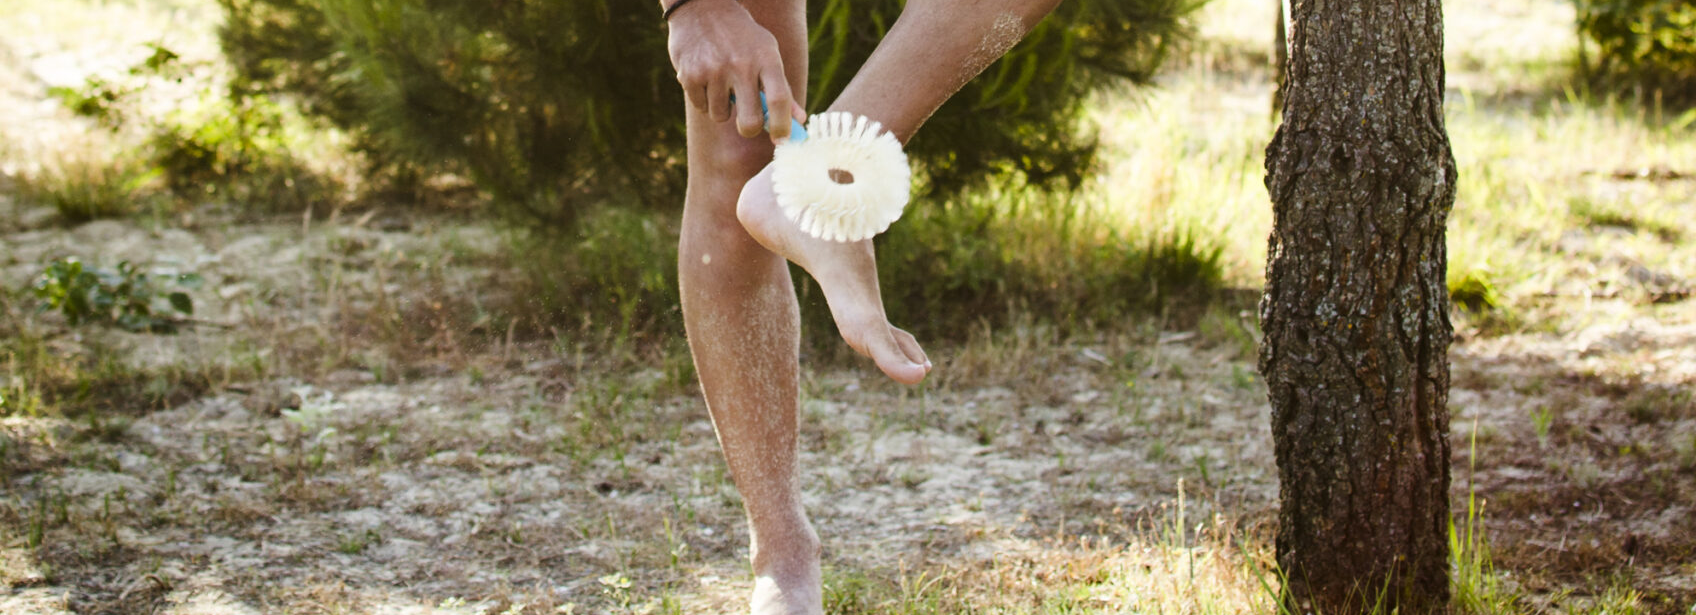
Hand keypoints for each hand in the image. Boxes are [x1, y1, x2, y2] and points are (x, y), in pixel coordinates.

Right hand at [666, 0, 804, 140]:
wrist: (702, 8)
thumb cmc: (741, 37)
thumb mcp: (767, 52)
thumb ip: (781, 87)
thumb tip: (798, 121)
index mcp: (766, 58)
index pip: (779, 100)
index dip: (783, 126)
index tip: (781, 140)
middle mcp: (741, 64)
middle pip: (749, 121)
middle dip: (748, 129)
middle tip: (746, 123)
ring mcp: (713, 70)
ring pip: (721, 116)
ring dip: (722, 109)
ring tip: (721, 84)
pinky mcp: (690, 75)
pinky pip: (701, 107)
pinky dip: (704, 100)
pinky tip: (706, 78)